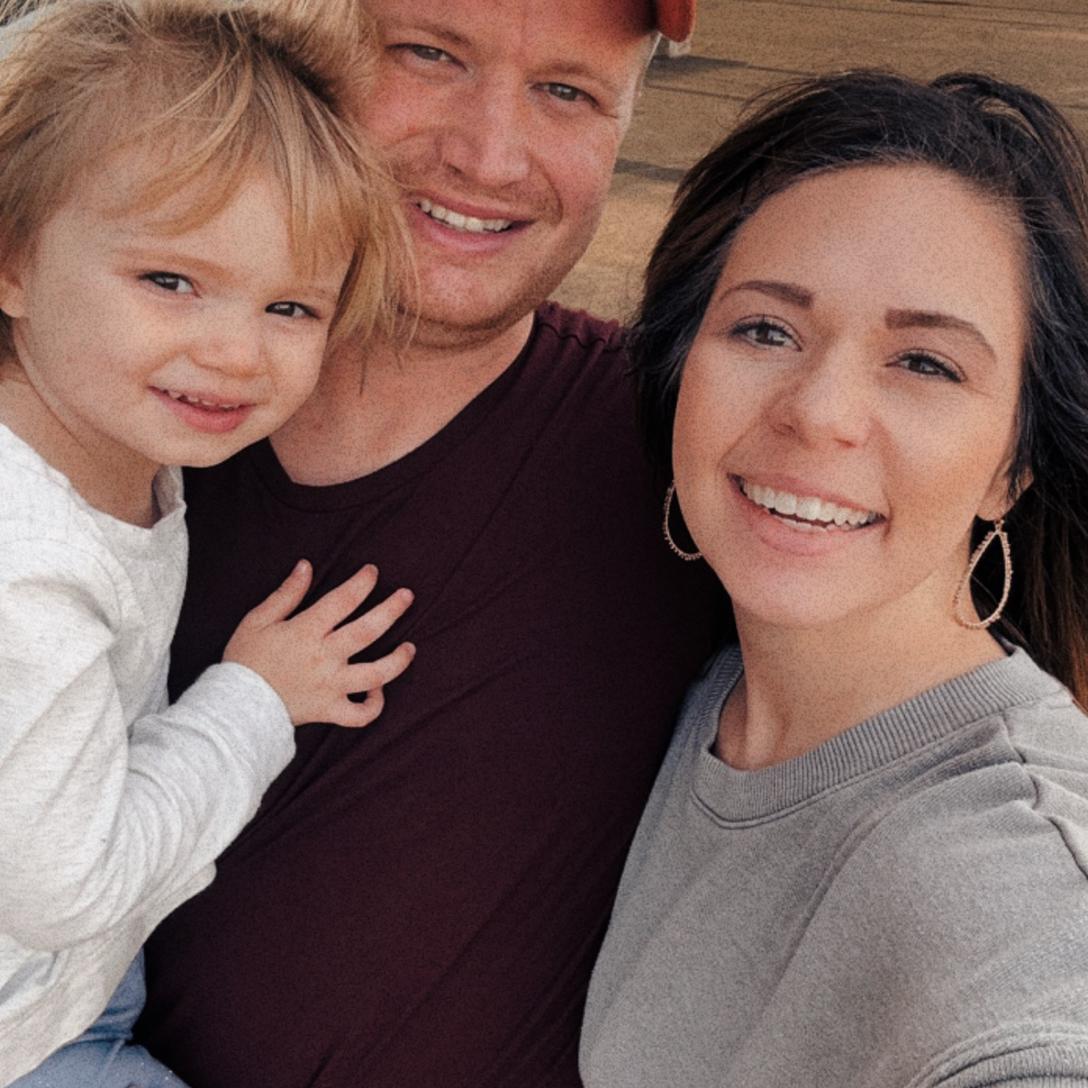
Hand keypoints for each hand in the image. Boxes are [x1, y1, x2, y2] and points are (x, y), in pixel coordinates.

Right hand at [223, 560, 414, 727]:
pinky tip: (377, 689)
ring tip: (410, 648)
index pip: (343, 601)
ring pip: (376, 674)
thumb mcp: (258, 620)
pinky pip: (361, 714)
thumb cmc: (245, 660)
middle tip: (407, 596)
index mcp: (306, 632)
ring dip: (398, 660)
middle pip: (368, 631)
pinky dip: (374, 705)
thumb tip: (306, 566)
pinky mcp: (330, 710)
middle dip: (392, 610)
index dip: (362, 583)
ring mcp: (331, 686)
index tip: (373, 572)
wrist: (233, 708)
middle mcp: (324, 658)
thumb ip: (286, 594)